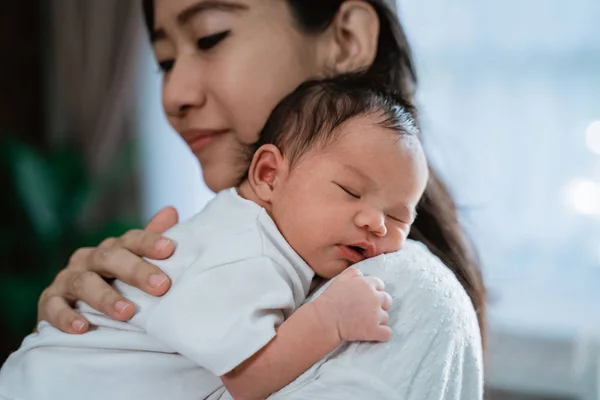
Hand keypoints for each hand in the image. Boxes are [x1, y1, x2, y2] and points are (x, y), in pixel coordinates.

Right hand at [36, 207, 178, 333]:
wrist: (76, 314)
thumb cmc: (115, 287)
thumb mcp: (135, 266)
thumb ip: (151, 242)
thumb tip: (170, 211)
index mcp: (112, 249)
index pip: (131, 240)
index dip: (149, 241)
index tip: (169, 249)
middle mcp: (88, 259)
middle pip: (110, 258)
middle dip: (136, 271)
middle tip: (161, 286)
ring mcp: (67, 279)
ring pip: (84, 283)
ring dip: (106, 298)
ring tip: (127, 312)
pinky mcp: (48, 302)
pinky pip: (54, 307)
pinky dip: (66, 316)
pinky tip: (82, 327)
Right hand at [314, 267, 391, 341]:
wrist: (324, 319)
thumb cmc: (330, 299)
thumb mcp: (340, 279)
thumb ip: (353, 273)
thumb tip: (362, 275)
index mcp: (367, 284)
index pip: (380, 286)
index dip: (373, 292)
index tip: (365, 299)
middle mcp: (375, 298)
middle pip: (387, 301)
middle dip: (379, 305)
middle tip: (366, 311)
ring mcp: (376, 315)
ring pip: (385, 317)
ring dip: (377, 320)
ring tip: (363, 322)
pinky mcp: (374, 330)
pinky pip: (387, 333)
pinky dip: (380, 334)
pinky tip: (371, 333)